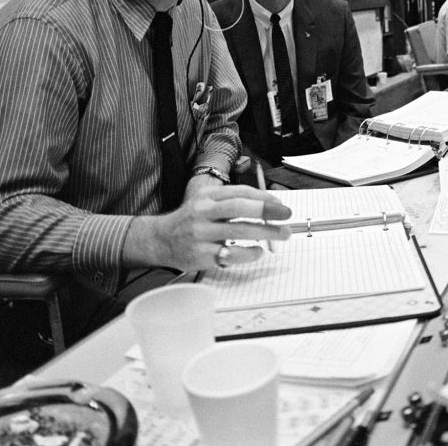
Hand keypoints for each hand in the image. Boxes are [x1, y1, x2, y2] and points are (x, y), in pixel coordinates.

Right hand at [122, 185, 291, 270]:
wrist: (160, 240)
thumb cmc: (190, 221)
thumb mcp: (206, 202)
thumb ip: (232, 201)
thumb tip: (269, 203)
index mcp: (207, 196)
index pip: (239, 192)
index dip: (263, 197)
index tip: (280, 203)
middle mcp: (203, 212)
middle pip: (239, 207)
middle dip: (266, 210)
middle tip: (286, 215)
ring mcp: (201, 234)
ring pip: (238, 230)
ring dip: (265, 232)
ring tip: (282, 233)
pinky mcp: (200, 255)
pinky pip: (229, 254)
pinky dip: (248, 253)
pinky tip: (258, 252)